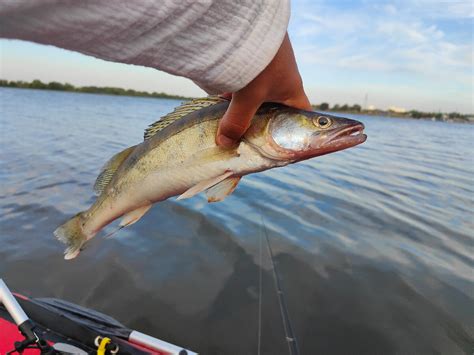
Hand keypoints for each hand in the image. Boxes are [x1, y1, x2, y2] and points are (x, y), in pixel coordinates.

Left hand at [216, 33, 311, 147]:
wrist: (248, 21)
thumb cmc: (259, 63)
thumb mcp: (247, 97)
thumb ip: (236, 123)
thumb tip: (225, 144)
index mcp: (292, 91)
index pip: (302, 115)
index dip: (299, 131)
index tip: (288, 143)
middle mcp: (283, 80)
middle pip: (276, 108)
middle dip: (263, 122)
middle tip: (249, 136)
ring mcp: (267, 69)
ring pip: (257, 95)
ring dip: (246, 106)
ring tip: (232, 120)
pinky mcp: (253, 60)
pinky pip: (244, 82)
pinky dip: (234, 91)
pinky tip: (221, 96)